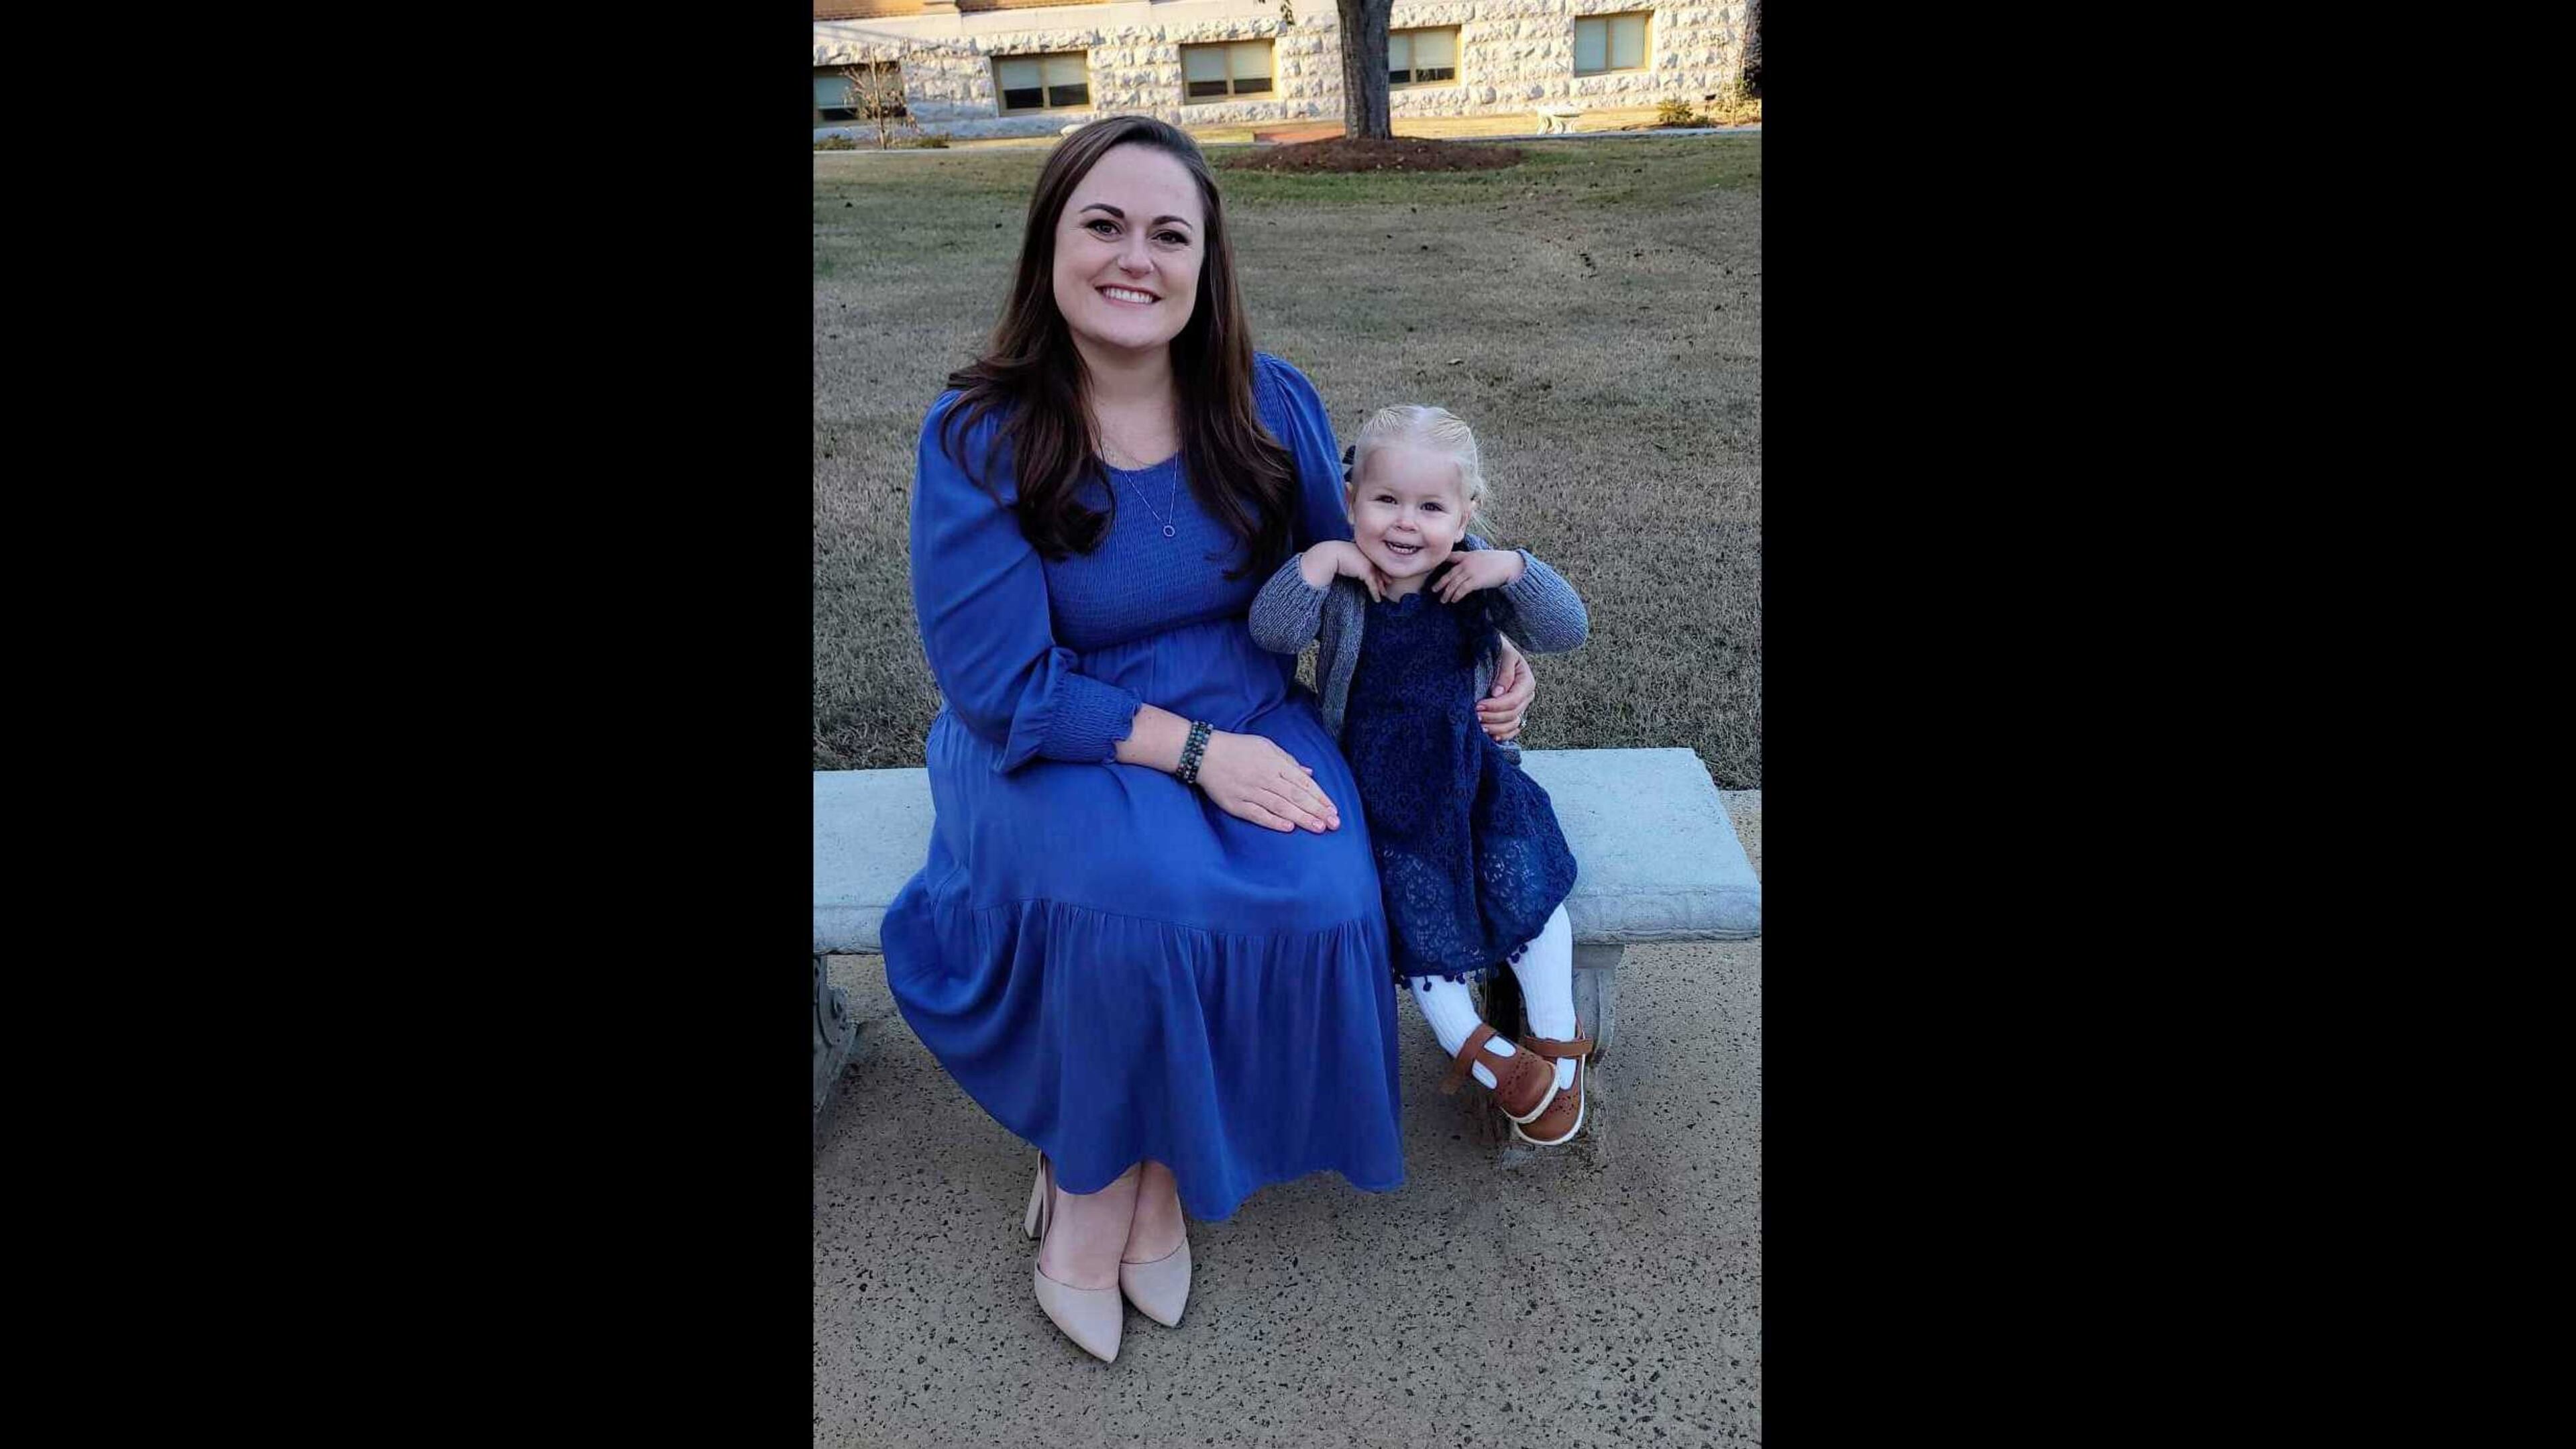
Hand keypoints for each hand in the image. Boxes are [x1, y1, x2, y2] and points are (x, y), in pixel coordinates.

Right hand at [1193, 730, 1341, 833]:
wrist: (1204, 753)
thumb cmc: (1238, 748)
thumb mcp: (1266, 746)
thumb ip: (1288, 761)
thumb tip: (1309, 773)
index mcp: (1274, 763)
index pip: (1303, 782)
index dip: (1320, 796)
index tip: (1333, 809)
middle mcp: (1264, 777)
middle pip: (1296, 796)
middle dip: (1317, 810)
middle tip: (1333, 824)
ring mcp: (1250, 791)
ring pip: (1280, 806)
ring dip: (1301, 818)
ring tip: (1318, 828)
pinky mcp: (1235, 803)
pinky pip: (1258, 814)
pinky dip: (1274, 821)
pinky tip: (1289, 828)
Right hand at [1302, 540, 1383, 600]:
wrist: (1331, 554)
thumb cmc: (1334, 556)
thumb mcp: (1346, 557)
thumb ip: (1352, 561)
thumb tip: (1351, 567)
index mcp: (1363, 550)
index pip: (1374, 561)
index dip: (1380, 570)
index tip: (1384, 576)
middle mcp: (1368, 556)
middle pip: (1379, 568)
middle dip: (1384, 578)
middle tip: (1388, 585)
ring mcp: (1368, 562)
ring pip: (1377, 577)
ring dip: (1380, 587)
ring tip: (1383, 595)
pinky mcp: (1366, 570)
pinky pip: (1373, 583)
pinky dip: (1375, 592)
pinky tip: (1377, 599)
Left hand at [1434, 547, 1523, 603]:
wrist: (1509, 565)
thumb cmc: (1499, 561)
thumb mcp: (1483, 555)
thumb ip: (1473, 560)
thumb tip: (1468, 568)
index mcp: (1468, 555)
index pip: (1451, 557)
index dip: (1441, 562)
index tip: (1432, 568)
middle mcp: (1466, 563)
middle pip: (1449, 574)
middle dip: (1440, 583)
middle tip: (1433, 590)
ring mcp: (1470, 571)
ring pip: (1453, 584)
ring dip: (1447, 593)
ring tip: (1443, 600)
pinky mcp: (1475, 581)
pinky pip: (1462, 589)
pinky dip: (1456, 595)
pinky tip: (1454, 600)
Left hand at [1479, 640, 1534, 742]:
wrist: (1495, 651)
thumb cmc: (1498, 650)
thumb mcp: (1504, 654)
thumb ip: (1504, 672)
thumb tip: (1498, 693)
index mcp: (1526, 681)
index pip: (1513, 700)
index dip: (1496, 706)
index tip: (1478, 705)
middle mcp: (1526, 696)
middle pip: (1512, 714)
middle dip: (1492, 717)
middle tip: (1474, 716)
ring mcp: (1521, 706)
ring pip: (1512, 724)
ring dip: (1495, 728)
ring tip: (1479, 726)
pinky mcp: (1513, 712)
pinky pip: (1512, 729)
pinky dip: (1503, 735)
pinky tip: (1491, 735)